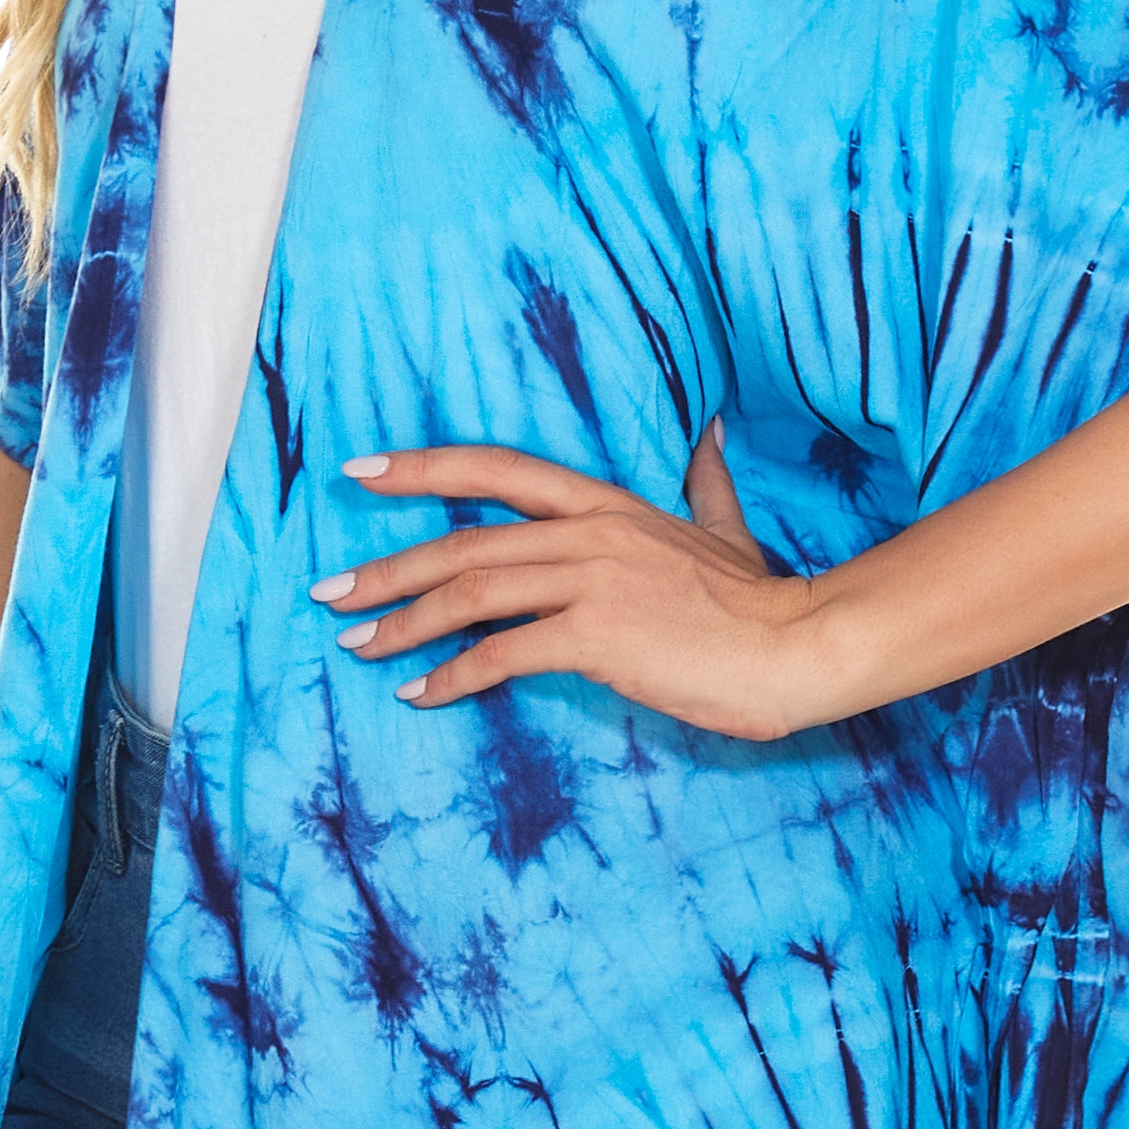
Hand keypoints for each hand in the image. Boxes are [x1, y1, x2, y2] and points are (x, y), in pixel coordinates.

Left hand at [311, 417, 823, 739]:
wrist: (799, 645)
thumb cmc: (763, 602)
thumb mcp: (729, 529)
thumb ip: (707, 483)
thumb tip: (709, 436)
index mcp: (607, 505)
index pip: (497, 469)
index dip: (424, 468)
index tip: (360, 473)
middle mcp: (589, 533)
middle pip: (463, 542)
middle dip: (385, 568)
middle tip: (329, 592)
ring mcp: (591, 582)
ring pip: (469, 594)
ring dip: (402, 622)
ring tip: (357, 643)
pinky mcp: (596, 637)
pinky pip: (502, 656)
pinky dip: (452, 676)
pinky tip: (420, 693)